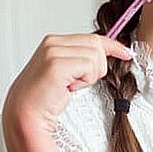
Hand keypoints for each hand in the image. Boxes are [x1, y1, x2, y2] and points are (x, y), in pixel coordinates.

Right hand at [4, 33, 133, 133]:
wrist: (27, 114)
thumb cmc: (44, 98)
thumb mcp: (66, 73)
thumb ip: (80, 59)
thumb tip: (106, 52)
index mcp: (54, 42)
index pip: (92, 37)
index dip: (111, 45)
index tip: (125, 52)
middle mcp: (52, 43)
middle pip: (96, 45)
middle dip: (96, 67)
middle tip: (79, 82)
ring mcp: (53, 52)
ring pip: (95, 57)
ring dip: (89, 77)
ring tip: (70, 86)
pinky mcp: (56, 64)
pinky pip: (89, 67)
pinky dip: (85, 81)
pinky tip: (69, 88)